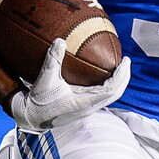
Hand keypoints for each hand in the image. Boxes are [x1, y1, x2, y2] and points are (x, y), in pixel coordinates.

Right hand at [9, 38, 130, 133]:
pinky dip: (108, 85)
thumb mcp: (45, 79)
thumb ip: (52, 60)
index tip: (125, 61)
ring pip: (110, 96)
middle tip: (126, 61)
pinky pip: (102, 96)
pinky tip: (105, 75)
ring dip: (118, 82)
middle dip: (124, 78)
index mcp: (83, 103)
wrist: (32, 118)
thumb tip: (60, 40)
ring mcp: (87, 109)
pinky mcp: (83, 107)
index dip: (121, 76)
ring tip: (119, 67)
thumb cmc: (38, 101)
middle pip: (116, 94)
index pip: (110, 90)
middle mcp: (88, 107)